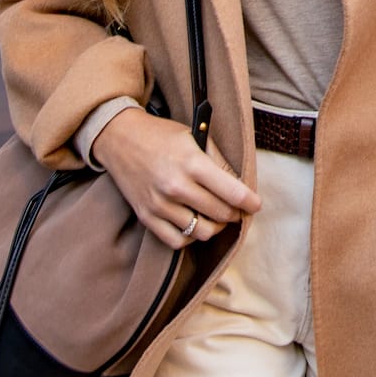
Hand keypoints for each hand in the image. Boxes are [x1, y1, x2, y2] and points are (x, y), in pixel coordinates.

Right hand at [93, 107, 260, 249]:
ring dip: (216, 227)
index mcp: (192, 162)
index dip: (249, 202)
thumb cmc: (161, 135)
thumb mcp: (195, 137)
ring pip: (201, 232)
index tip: (256, 205)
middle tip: (239, 209)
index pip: (231, 192)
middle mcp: (176, 186)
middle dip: (235, 213)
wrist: (120, 138)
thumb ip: (218, 161)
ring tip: (218, 217)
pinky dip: (191, 237)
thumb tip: (240, 185)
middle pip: (220, 214)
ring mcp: (159, 204)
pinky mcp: (146, 217)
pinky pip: (177, 241)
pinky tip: (196, 224)